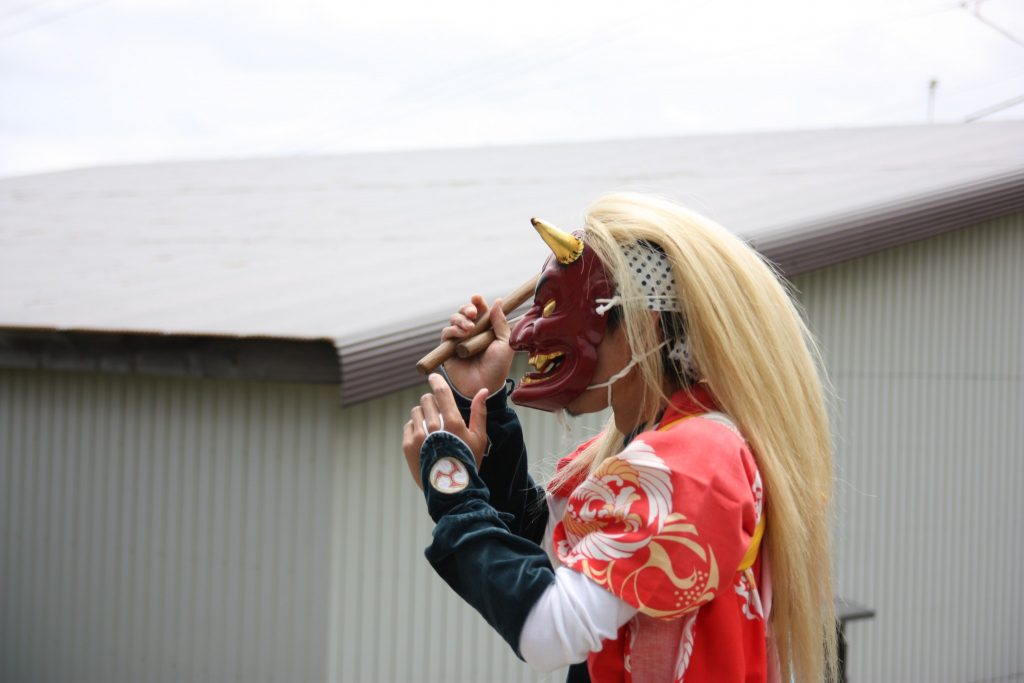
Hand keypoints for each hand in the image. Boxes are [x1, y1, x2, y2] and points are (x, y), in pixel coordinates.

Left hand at [402, 374, 488, 489]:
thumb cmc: (469, 462)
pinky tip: (424, 437)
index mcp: (453, 422)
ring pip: (416, 410)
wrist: (450, 490)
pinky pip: (408, 425)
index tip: (433, 376)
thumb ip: (479, 412)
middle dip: (433, 401)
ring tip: (432, 426)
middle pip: (427, 399)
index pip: (440, 391)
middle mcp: (434, 426)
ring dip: (423, 414)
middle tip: (439, 412)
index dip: (436, 380)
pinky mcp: (408, 445)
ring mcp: (419, 436)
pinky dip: (415, 427)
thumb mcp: (479, 438)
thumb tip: (482, 390)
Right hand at [441, 295, 514, 396]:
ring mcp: (459, 339)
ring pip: (454, 319)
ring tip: (469, 329)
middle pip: (464, 312)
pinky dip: (453, 330)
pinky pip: (446, 333)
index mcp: (486, 329)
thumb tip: (497, 301)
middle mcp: (472, 332)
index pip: (480, 310)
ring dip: (461, 320)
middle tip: (473, 313)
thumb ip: (500, 323)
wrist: (483, 385)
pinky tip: (462, 334)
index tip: (477, 298)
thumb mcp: (504, 344)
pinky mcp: (448, 348)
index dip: (478, 303)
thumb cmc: (497, 367)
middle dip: (467, 308)